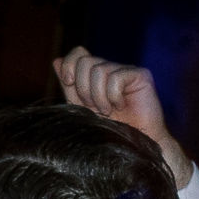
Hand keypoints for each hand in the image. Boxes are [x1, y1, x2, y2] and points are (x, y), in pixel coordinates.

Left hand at [53, 46, 191, 182]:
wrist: (130, 146)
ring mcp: (126, 70)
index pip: (78, 53)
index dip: (69, 65)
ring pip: (99, 70)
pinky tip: (122, 107)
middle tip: (94, 107)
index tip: (68, 82)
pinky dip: (113, 97)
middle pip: (85, 60)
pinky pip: (116, 78)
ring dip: (98, 96)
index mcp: (94, 75)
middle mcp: (110, 68)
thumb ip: (69, 85)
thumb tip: (57, 60)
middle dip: (83, 87)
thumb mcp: (80, 107)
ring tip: (107, 111)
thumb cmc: (106, 130)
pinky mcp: (141, 75)